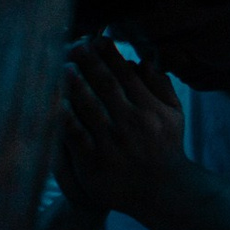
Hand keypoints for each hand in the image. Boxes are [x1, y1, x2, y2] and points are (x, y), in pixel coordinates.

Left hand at [60, 37, 184, 216]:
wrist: (161, 189)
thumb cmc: (166, 148)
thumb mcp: (174, 114)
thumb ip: (161, 86)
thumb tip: (145, 60)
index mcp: (150, 108)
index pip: (127, 75)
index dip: (111, 56)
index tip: (98, 40)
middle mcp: (131, 121)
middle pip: (106, 86)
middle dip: (90, 63)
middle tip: (75, 45)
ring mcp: (112, 141)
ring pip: (89, 107)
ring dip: (75, 85)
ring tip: (64, 67)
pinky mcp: (94, 161)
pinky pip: (76, 135)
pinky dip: (65, 119)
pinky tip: (55, 103)